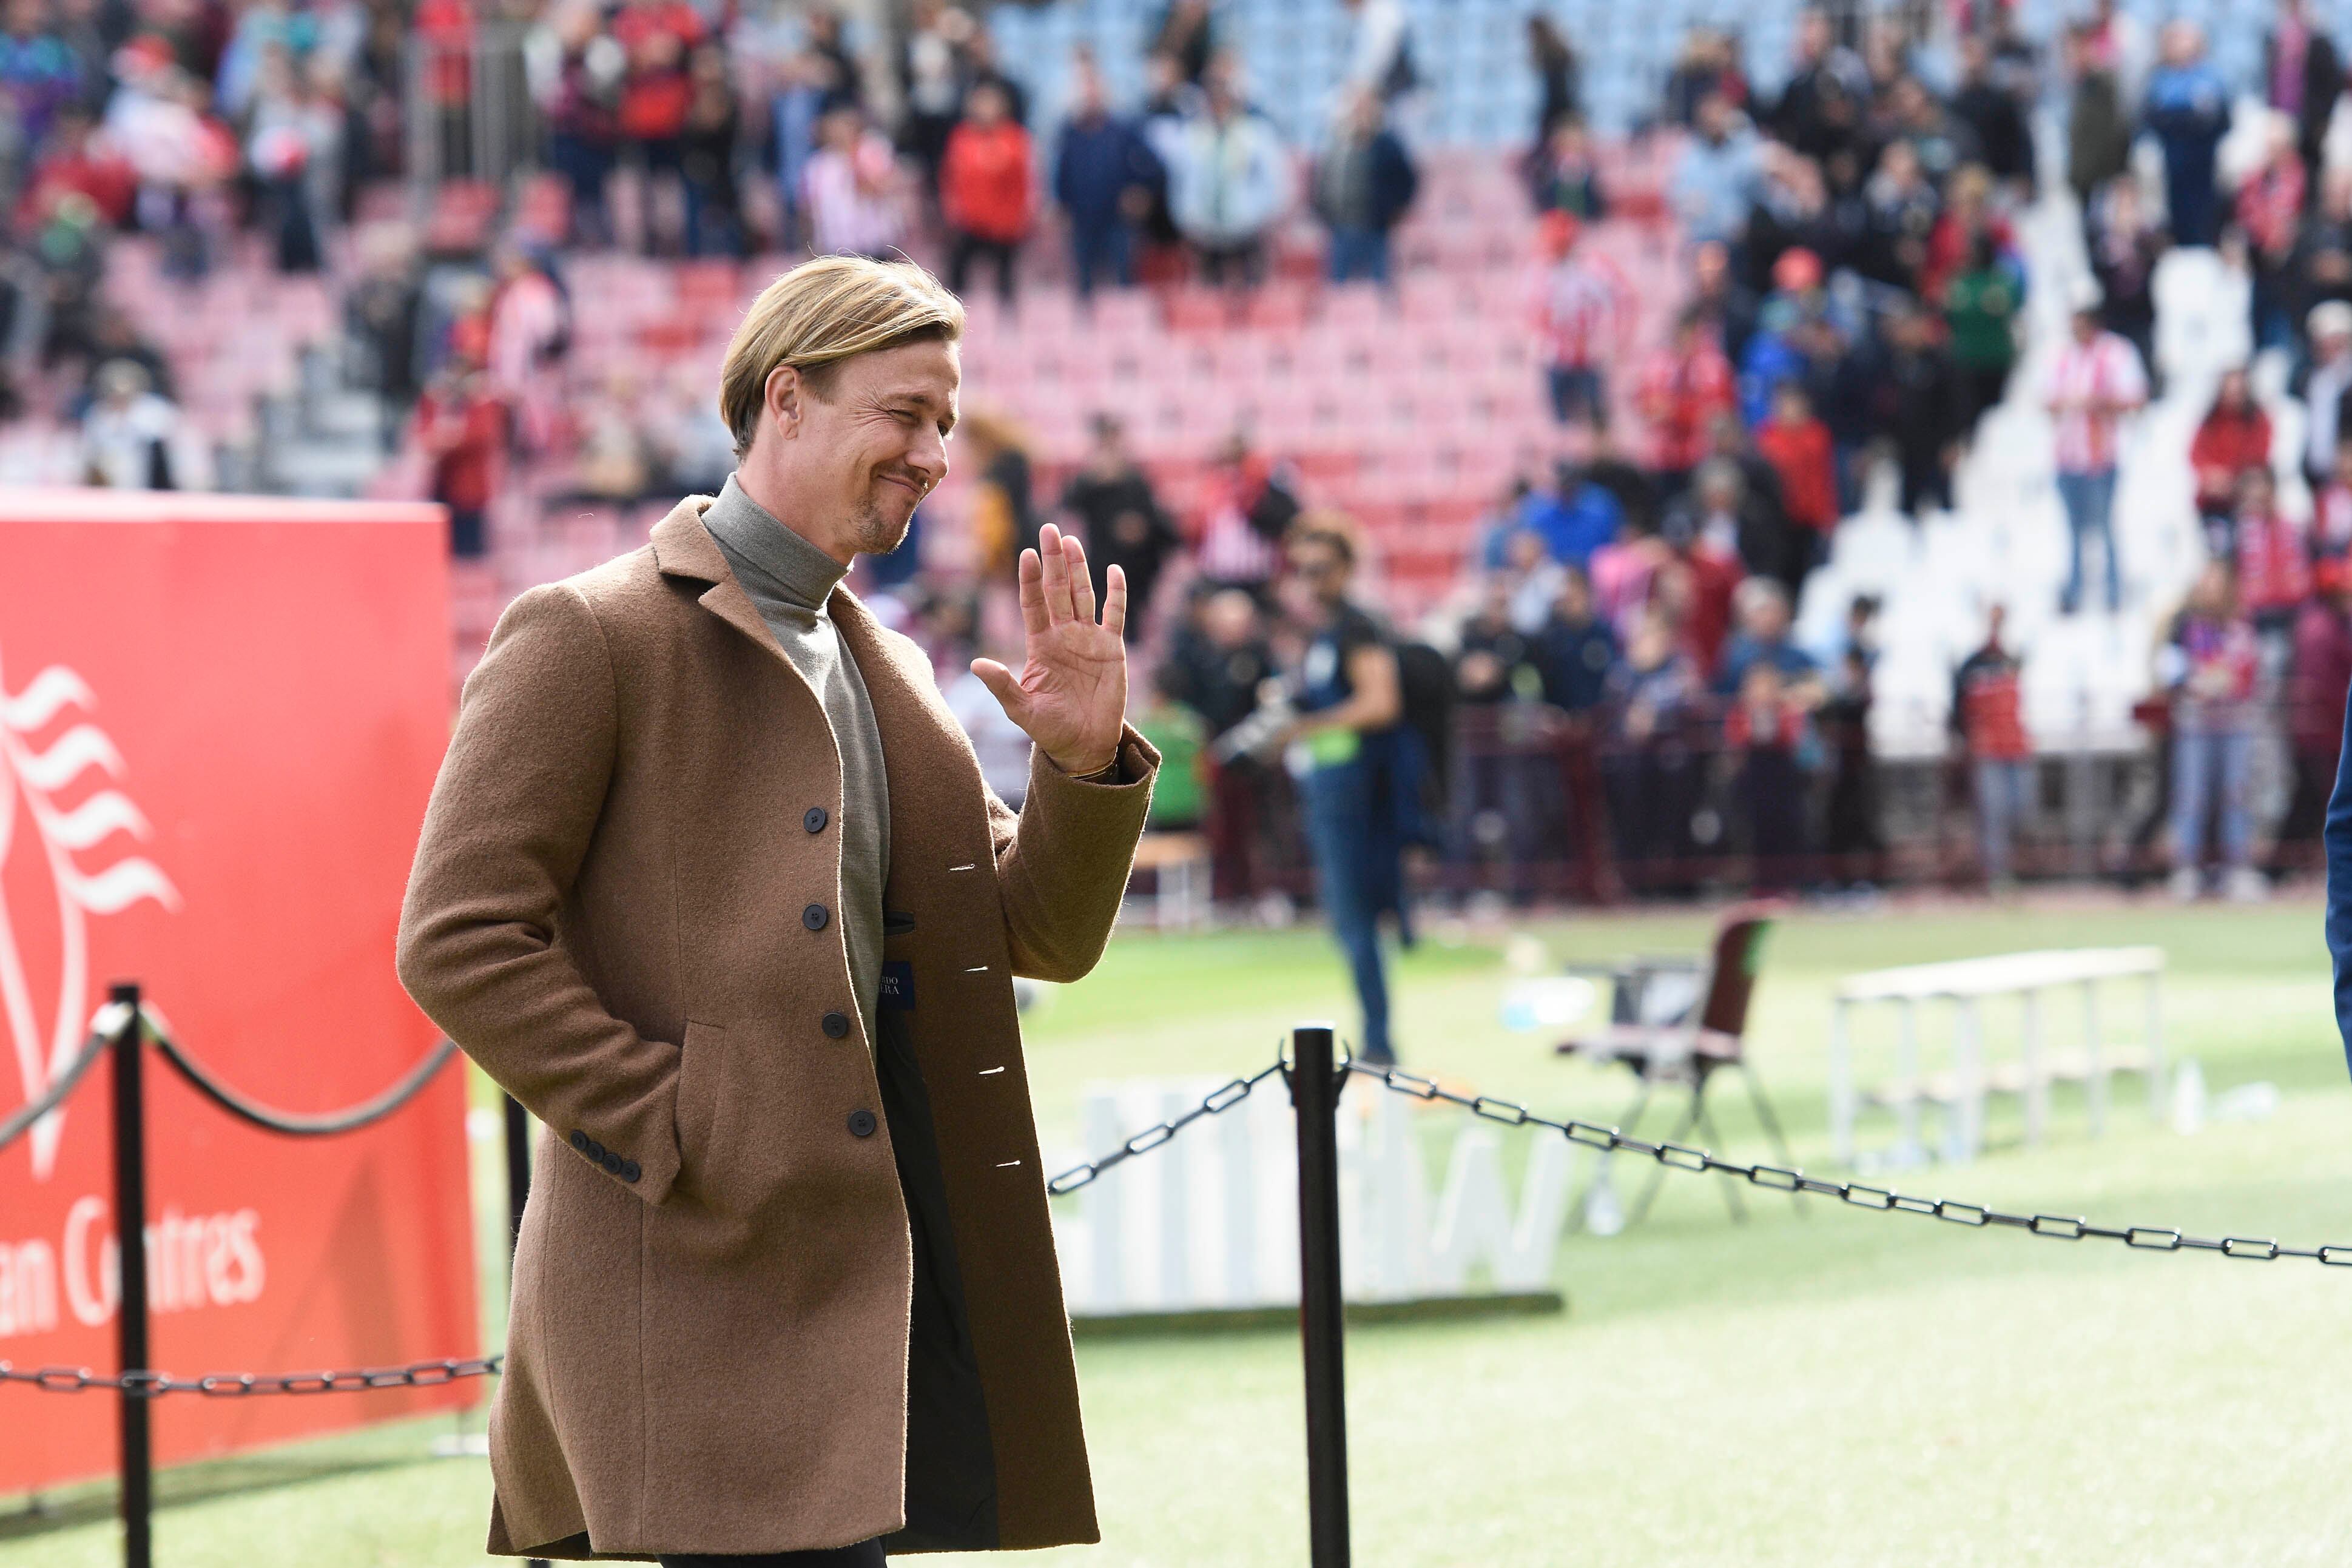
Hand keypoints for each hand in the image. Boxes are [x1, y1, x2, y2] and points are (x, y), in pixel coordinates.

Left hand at [972, 522, 1127, 775]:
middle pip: (1059, 591)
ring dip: (1079, 569)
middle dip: (1054, 561)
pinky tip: (1113, 570)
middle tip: (1049, 529)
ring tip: (1072, 541)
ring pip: (1084, 596)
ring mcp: (1089, 640)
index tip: (1026, 555)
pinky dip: (1116, 593)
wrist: (1084, 746)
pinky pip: (1115, 616)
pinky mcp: (1112, 649)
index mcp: (1041, 646)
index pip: (1034, 604)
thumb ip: (1002, 685)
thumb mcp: (1021, 710)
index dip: (1031, 580)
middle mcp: (1064, 636)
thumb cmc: (1050, 729)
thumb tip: (977, 664)